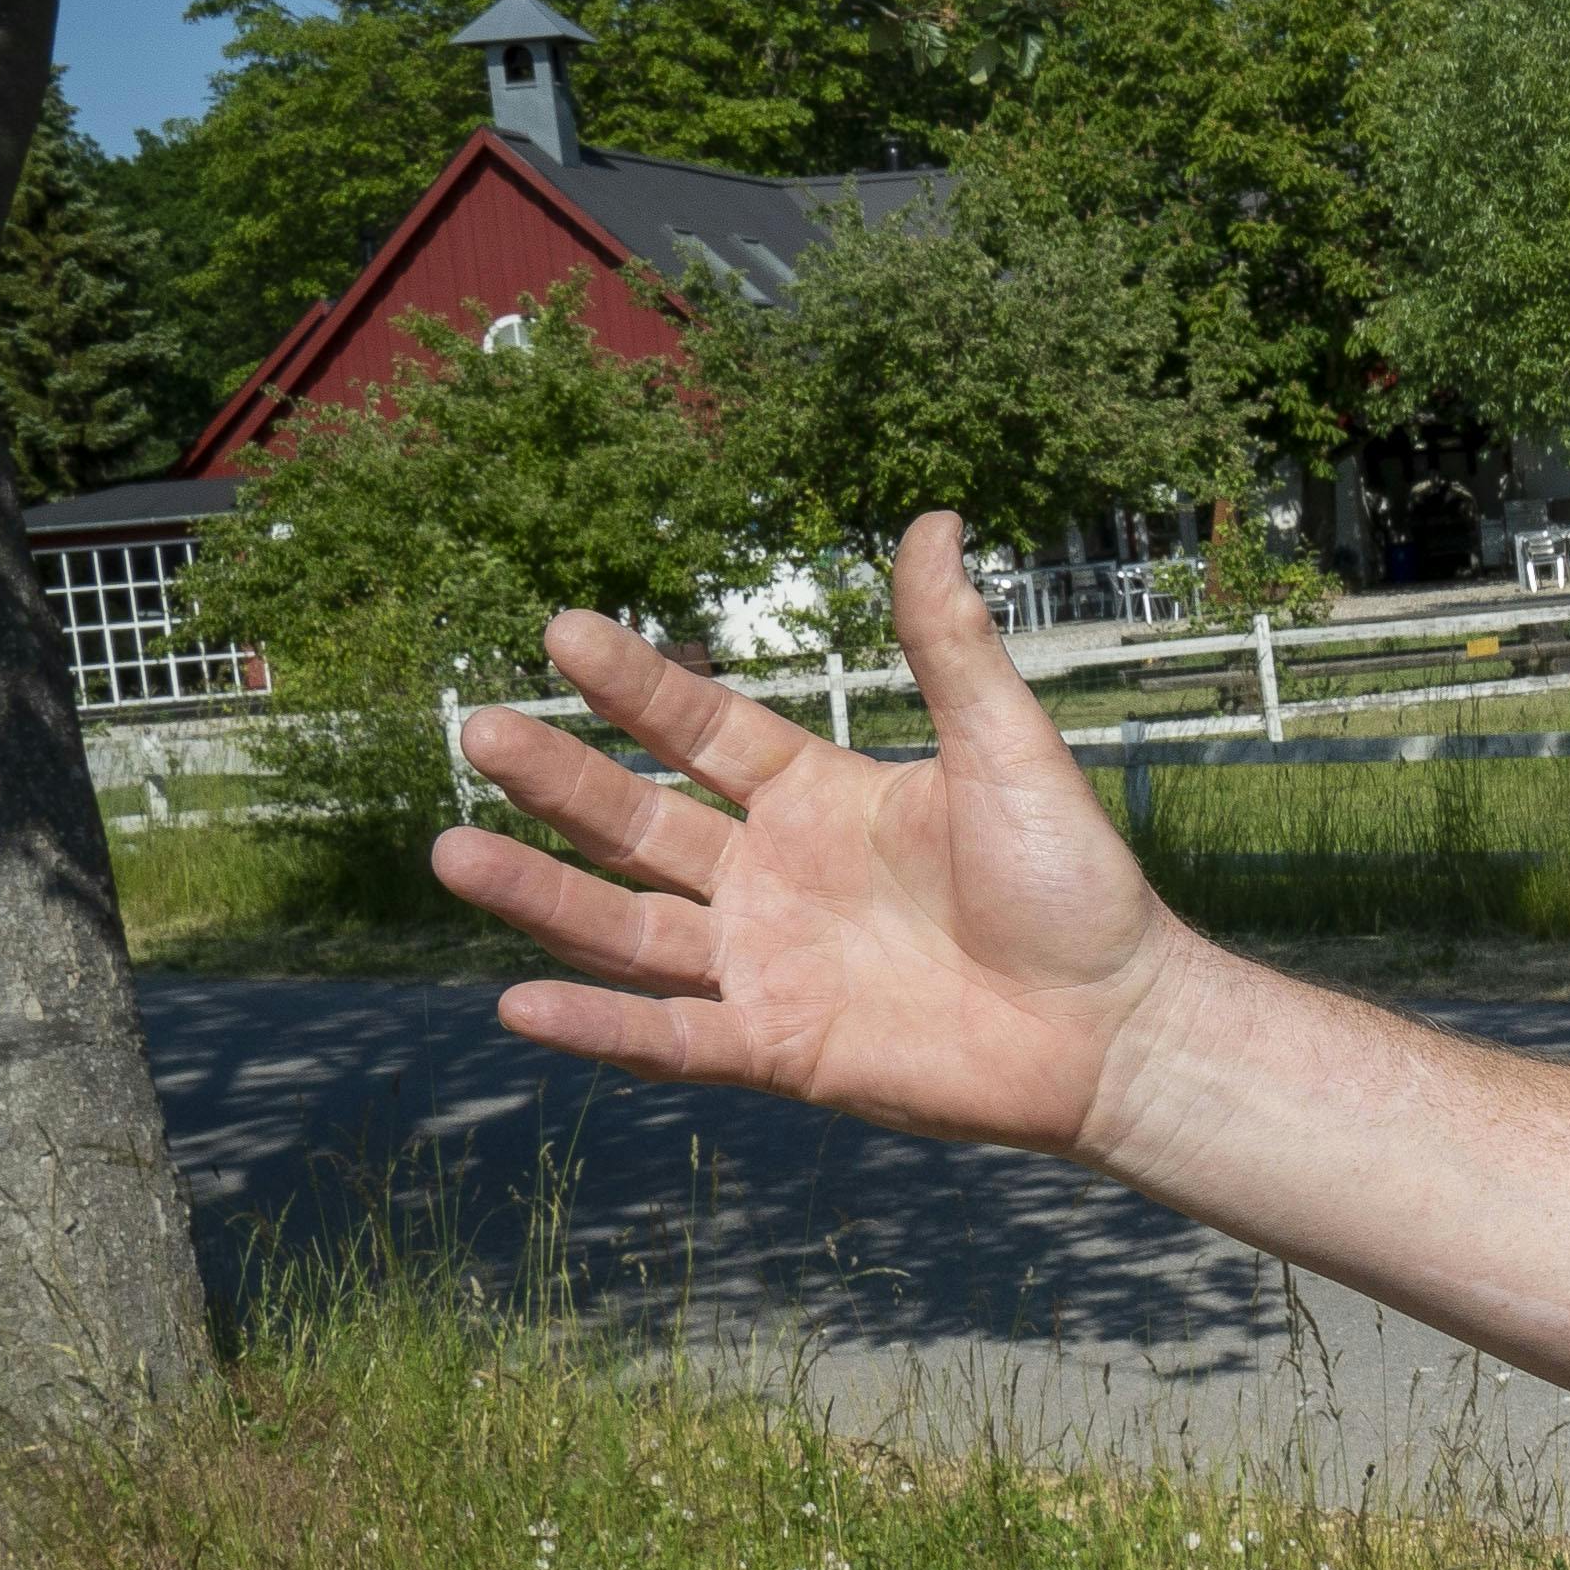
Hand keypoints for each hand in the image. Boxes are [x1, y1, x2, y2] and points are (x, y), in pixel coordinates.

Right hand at [435, 513, 1199, 1159]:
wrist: (1119, 1020)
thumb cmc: (1074, 883)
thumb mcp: (1006, 749)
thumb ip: (951, 646)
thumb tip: (934, 518)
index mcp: (819, 801)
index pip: (703, 733)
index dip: (638, 686)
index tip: (562, 628)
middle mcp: (774, 880)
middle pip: (640, 826)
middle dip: (559, 781)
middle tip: (475, 729)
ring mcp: (769, 967)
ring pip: (628, 929)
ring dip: (541, 895)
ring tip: (450, 852)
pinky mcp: (782, 1050)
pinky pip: (673, 1039)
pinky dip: (600, 1028)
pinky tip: (520, 1002)